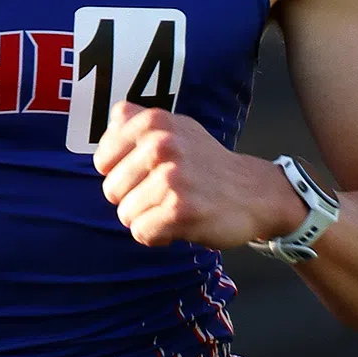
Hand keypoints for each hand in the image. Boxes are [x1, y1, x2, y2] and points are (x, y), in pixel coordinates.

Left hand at [92, 103, 300, 248]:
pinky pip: (142, 232)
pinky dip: (158, 236)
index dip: (121, 174)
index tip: (147, 174)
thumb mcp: (177, 128)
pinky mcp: (180, 210)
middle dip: (135, 199)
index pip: (102, 160)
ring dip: (148, 218)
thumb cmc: (207, 163)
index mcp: (153, 122)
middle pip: (111, 190)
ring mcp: (171, 177)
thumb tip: (110, 120)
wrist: (255, 192)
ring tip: (176, 206)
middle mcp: (160, 145)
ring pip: (125, 214)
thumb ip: (138, 121)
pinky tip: (181, 223)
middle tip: (168, 193)